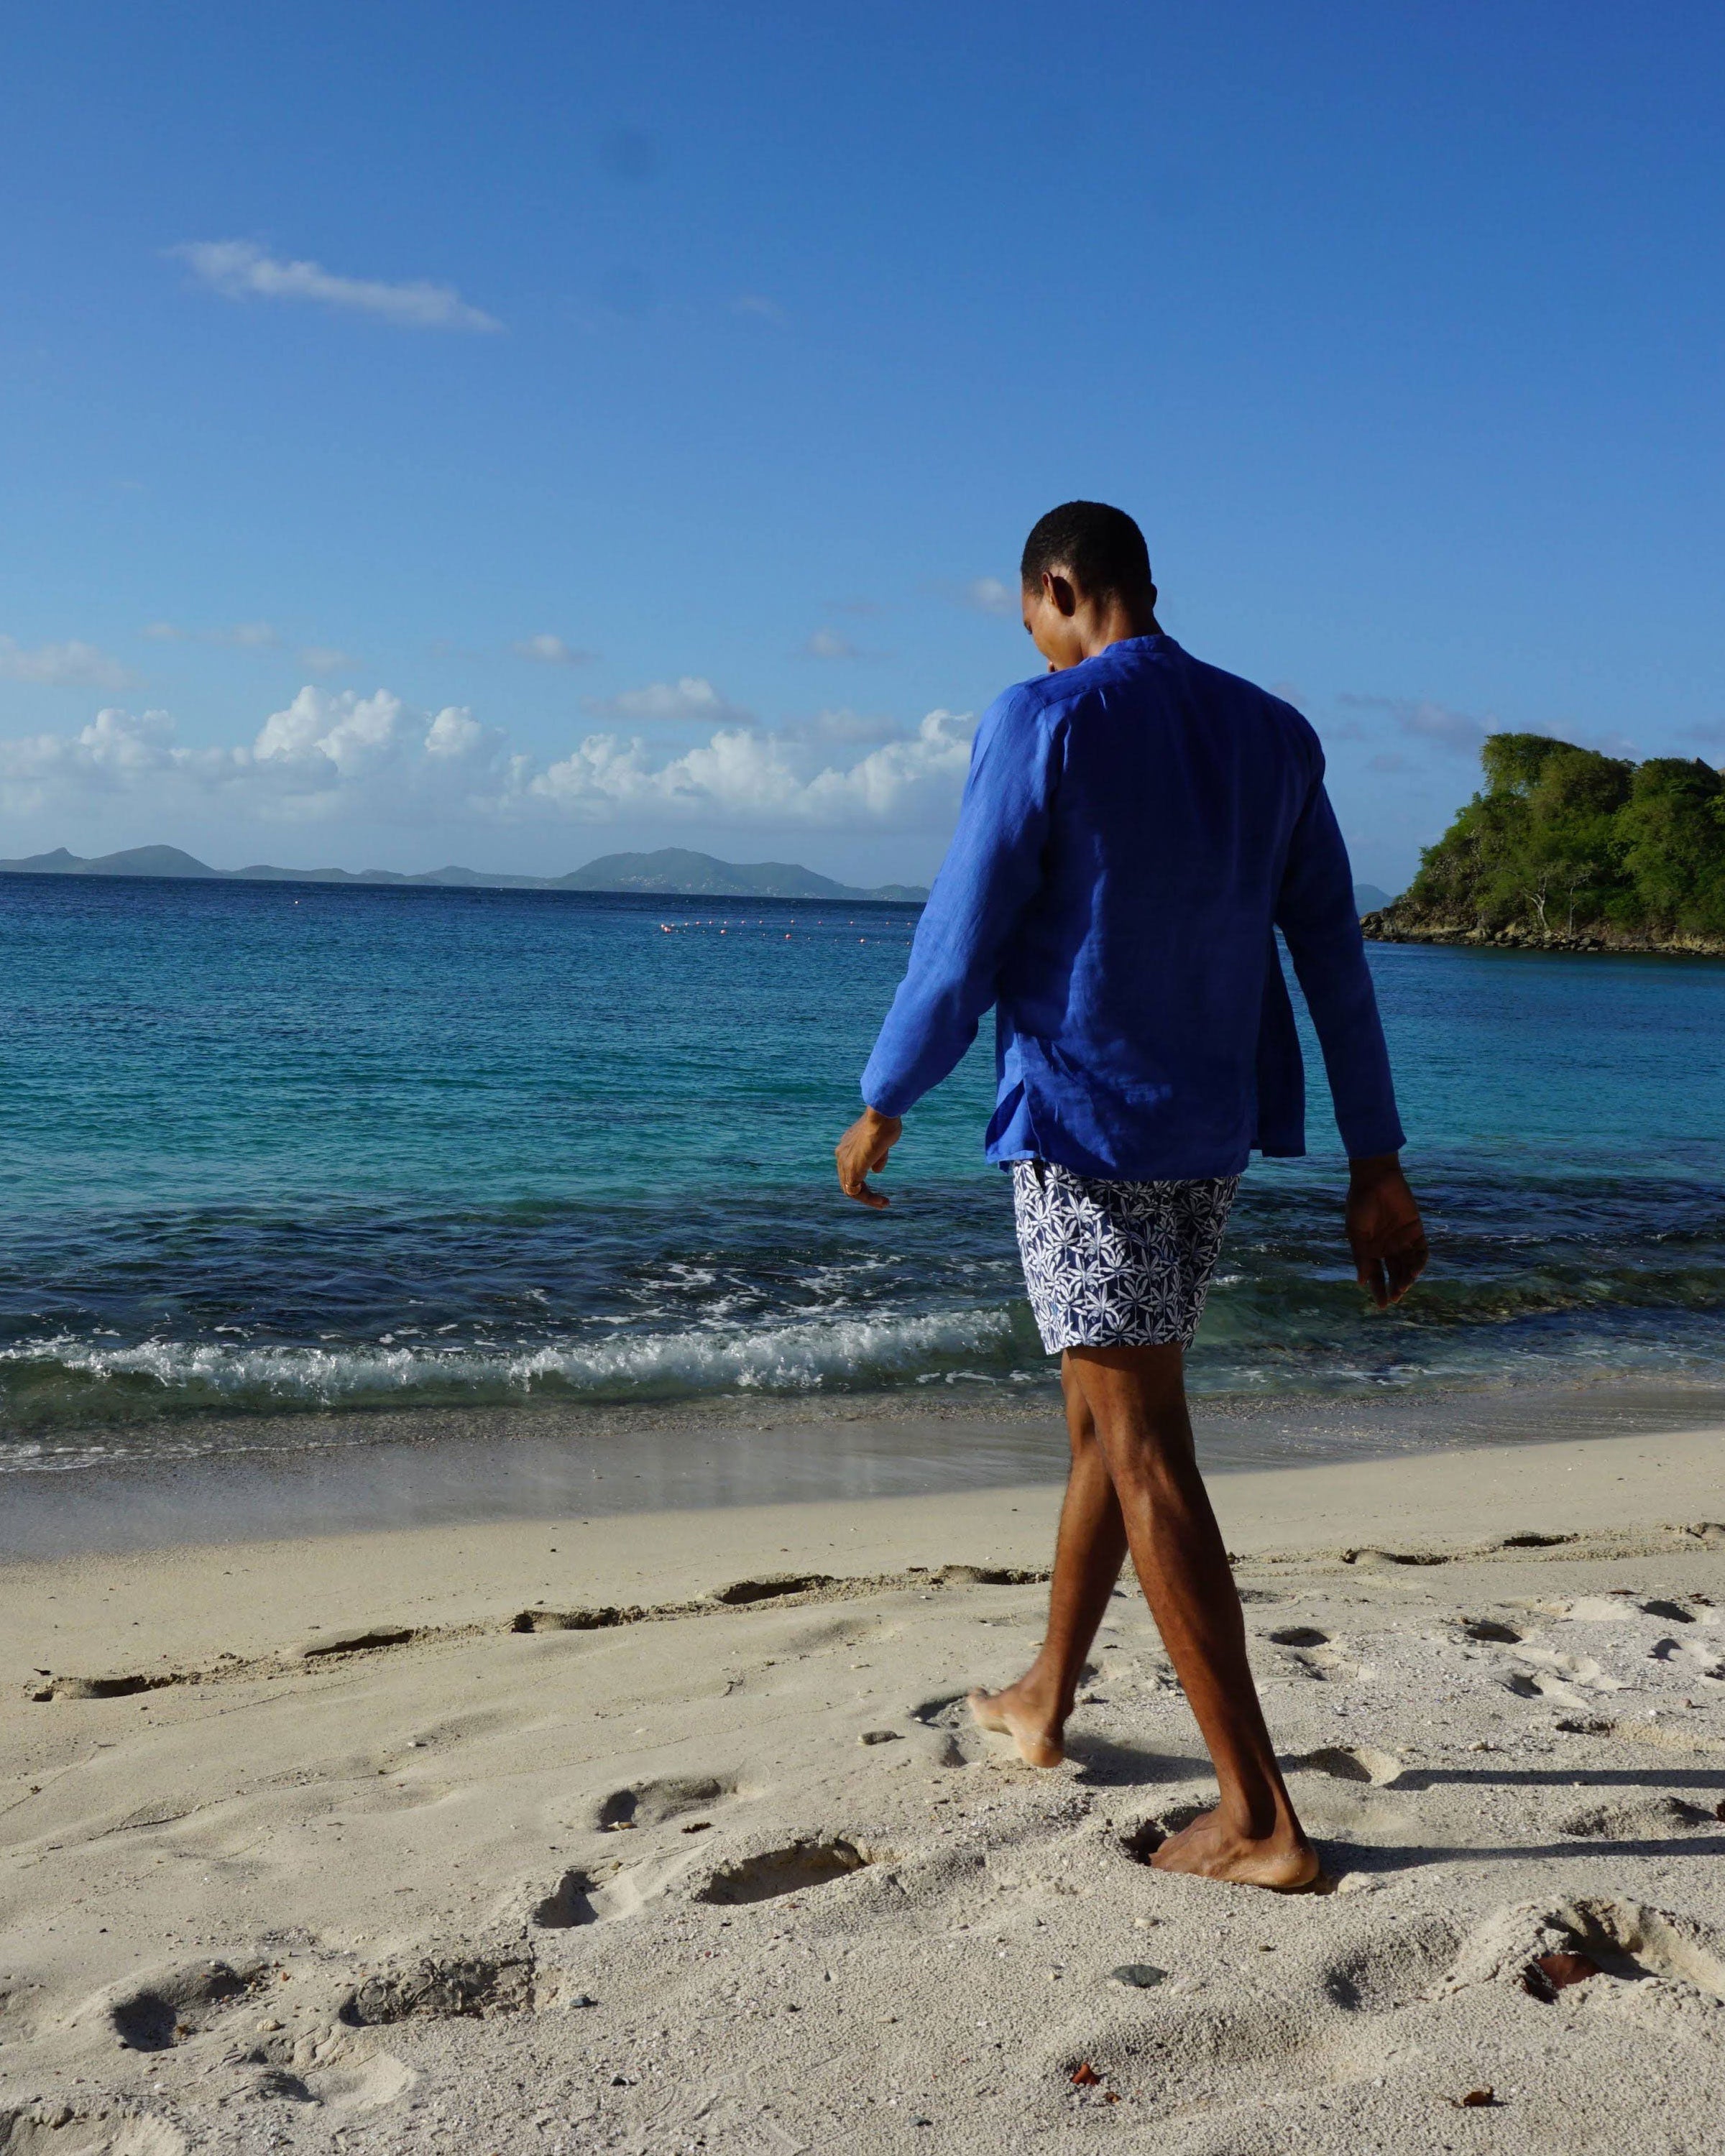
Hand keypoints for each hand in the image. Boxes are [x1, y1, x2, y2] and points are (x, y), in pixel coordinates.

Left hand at [835, 1106, 902, 1208]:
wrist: (882, 1117)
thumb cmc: (885, 1125)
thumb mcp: (882, 1143)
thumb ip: (878, 1157)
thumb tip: (876, 1170)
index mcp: (847, 1146)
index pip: (850, 1169)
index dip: (863, 1181)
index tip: (878, 1184)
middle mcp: (842, 1154)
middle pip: (848, 1181)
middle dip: (865, 1193)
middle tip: (881, 1201)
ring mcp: (845, 1162)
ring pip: (851, 1189)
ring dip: (868, 1199)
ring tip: (883, 1203)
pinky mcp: (852, 1169)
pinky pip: (855, 1191)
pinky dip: (868, 1198)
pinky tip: (880, 1201)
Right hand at [1345, 1154, 1427, 1308]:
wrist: (1375, 1180)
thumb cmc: (1360, 1204)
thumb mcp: (1356, 1233)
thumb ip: (1360, 1257)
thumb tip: (1361, 1281)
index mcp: (1371, 1250)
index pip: (1376, 1276)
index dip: (1379, 1291)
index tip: (1382, 1305)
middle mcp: (1388, 1248)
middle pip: (1394, 1274)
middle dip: (1396, 1287)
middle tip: (1395, 1297)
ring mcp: (1403, 1241)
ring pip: (1408, 1266)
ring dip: (1407, 1278)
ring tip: (1404, 1286)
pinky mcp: (1416, 1231)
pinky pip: (1421, 1252)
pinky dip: (1419, 1263)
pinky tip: (1414, 1271)